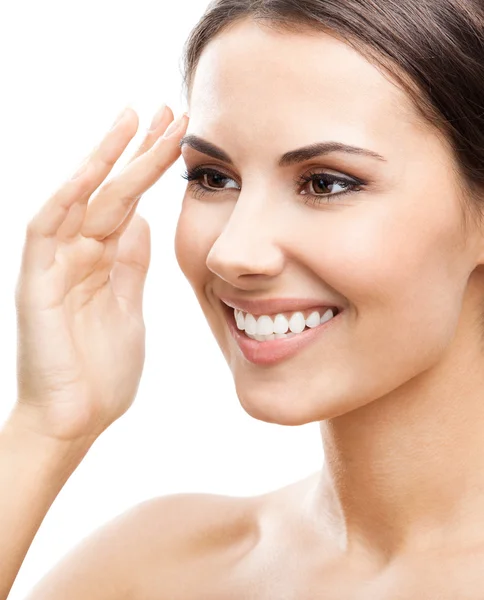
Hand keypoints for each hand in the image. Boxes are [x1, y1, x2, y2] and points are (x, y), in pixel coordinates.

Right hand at [12, 105, 188, 442]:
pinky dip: (68, 197)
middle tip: (169, 110)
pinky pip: (47, 230)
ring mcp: (56, 266)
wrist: (76, 421)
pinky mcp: (37, 284)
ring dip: (107, 159)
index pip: (130, 202)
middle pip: (111, 190)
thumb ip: (131, 264)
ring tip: (135, 119)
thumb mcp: (128, 307)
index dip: (153, 168)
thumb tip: (143, 222)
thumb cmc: (102, 372)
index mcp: (104, 262)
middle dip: (140, 150)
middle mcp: (79, 254)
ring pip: (82, 199)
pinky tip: (91, 168)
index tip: (181, 136)